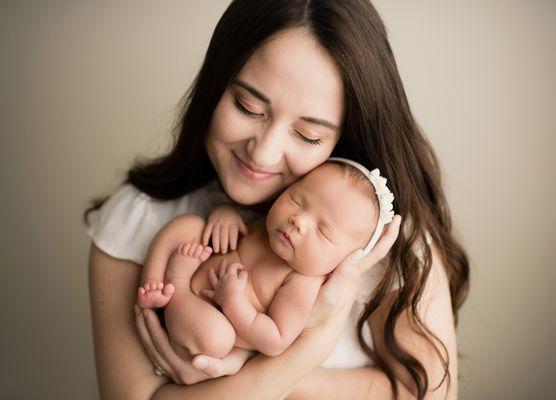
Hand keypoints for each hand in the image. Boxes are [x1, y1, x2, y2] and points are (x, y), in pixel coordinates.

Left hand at [134, 304, 252, 384]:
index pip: (162, 347)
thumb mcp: (231, 364)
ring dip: (143, 328)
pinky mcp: (175, 364)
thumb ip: (215, 366)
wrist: (242, 361)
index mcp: (186, 371)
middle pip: (153, 347)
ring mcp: (174, 370)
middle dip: (143, 325)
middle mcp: (177, 373)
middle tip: (139, 303)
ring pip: (152, 348)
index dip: (152, 328)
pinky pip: (156, 349)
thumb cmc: (239, 358)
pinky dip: (149, 333)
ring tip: (140, 308)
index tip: (148, 309)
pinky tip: (148, 319)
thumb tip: (196, 360)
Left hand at [201, 259, 247, 305]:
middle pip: (222, 269)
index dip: (238, 265)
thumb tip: (243, 271)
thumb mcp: (243, 281)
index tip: (243, 268)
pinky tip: (201, 291)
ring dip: (211, 274)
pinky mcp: (216, 295)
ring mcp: (218, 287)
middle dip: (223, 264)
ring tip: (209, 269)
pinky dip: (206, 292)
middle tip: (223, 259)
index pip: (233, 266)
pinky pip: (209, 294)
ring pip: (213, 278)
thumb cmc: (238, 290)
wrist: (232, 301)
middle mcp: (222, 279)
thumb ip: (243, 274)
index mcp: (230, 275)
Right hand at [202, 204, 247, 253]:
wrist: (222, 206)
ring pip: (215, 233)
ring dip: (215, 242)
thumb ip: (243, 229)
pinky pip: (207, 230)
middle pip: (224, 234)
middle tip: (223, 252)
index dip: (233, 240)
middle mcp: (224, 222)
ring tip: (216, 250)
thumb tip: (248, 237)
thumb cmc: (232, 216)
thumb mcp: (239, 220)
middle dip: (223, 243)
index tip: (232, 248)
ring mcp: (216, 222)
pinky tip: (204, 244)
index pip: (233, 232)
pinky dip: (205, 237)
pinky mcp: (210, 222)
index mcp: (233, 223)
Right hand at [298, 215, 401, 361]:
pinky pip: (349, 254)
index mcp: (353, 274)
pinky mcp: (335, 277)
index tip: (397, 218)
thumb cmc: (318, 316)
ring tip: (370, 213)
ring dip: (369, 232)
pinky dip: (353, 241)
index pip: (376, 251)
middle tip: (384, 205)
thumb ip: (343, 276)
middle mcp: (352, 273)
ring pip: (362, 249)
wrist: (313, 334)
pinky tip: (347, 235)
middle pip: (373, 246)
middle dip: (381, 227)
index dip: (388, 235)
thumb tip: (359, 252)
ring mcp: (345, 275)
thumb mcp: (330, 296)